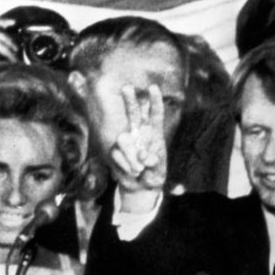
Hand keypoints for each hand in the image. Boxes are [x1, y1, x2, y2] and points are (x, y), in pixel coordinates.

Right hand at [0, 17, 18, 73]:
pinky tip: (13, 65)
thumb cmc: (6, 84)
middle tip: (18, 49)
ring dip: (8, 46)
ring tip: (16, 60)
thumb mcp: (8, 61)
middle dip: (5, 35)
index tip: (14, 23)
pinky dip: (7, 54)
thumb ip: (7, 47)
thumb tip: (15, 29)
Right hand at [111, 84, 167, 204]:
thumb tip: (144, 157)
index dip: (154, 101)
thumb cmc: (154, 175)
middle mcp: (139, 133)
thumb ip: (154, 161)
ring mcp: (127, 141)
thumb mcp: (159, 169)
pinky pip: (117, 153)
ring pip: (123, 138)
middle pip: (134, 113)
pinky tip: (131, 172)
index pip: (155, 114)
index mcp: (154, 133)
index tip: (153, 87)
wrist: (141, 187)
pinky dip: (124, 164)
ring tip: (139, 170)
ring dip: (130, 155)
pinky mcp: (116, 151)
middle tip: (127, 88)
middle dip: (130, 100)